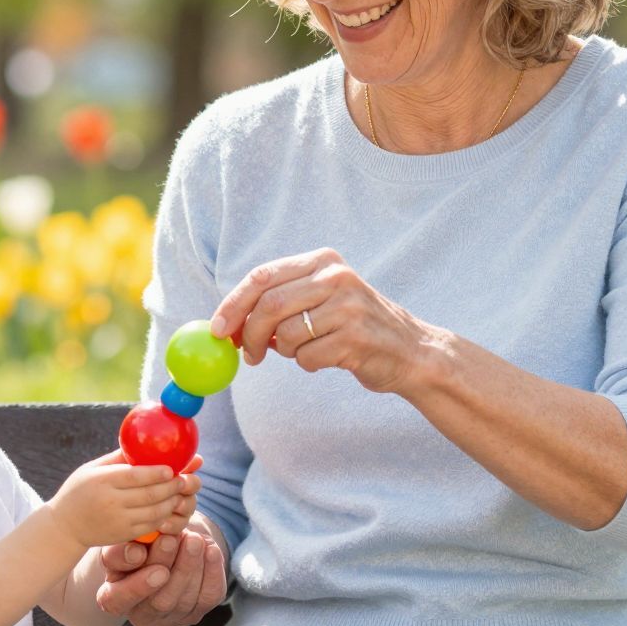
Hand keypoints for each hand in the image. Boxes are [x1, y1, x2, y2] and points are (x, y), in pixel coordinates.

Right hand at [48, 450, 195, 549]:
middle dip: (172, 486)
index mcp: (103, 481)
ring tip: (180, 492)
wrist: (64, 526)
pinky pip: (150, 525)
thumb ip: (118, 458)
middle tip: (185, 479)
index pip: (135, 476)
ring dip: (172, 502)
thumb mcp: (92, 469)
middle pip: (150, 494)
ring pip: (155, 512)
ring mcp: (118, 520)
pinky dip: (163, 516)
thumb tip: (145, 442)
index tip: (172, 468)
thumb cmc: (80, 490)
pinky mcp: (123, 534)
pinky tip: (168, 507)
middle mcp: (110, 502)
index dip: (157, 472)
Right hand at [97, 495, 226, 625]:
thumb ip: (123, 546)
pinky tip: (210, 550)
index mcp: (113, 598)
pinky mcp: (197, 612)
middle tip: (172, 539)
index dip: (134, 584)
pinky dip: (212, 571)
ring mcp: (171, 618)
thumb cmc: (138, 542)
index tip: (141, 554)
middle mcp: (141, 615)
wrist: (168, 544)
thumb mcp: (124, 540)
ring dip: (190, 566)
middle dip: (168, 568)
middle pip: (158, 601)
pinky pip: (209, 596)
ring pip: (184, 599)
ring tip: (193, 539)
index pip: (117, 600)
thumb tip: (137, 551)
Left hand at [211, 247, 435, 394]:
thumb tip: (226, 323)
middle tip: (247, 355)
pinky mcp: (355, 339)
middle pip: (269, 306)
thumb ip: (280, 300)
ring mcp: (348, 307)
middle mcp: (336, 277)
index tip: (217, 329)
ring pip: (285, 335)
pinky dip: (308, 364)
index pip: (262, 276)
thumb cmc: (354, 325)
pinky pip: (307, 358)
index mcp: (323, 261)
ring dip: (285, 352)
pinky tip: (329, 358)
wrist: (410, 349)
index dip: (233, 304)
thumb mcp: (321, 298)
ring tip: (305, 350)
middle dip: (248, 335)